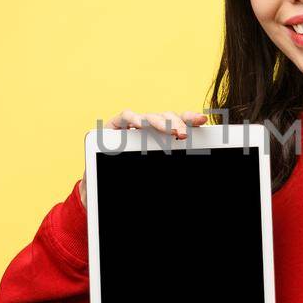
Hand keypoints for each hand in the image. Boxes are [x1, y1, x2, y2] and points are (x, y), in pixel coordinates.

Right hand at [79, 107, 208, 206]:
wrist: (100, 184)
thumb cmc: (131, 177)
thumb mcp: (154, 170)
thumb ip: (170, 161)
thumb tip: (195, 164)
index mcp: (163, 135)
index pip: (179, 122)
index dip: (190, 119)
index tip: (202, 120)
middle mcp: (150, 127)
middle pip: (167, 117)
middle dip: (177, 123)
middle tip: (183, 134)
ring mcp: (133, 125)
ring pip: (149, 117)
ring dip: (159, 123)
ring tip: (168, 129)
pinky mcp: (115, 126)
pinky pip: (125, 117)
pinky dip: (132, 119)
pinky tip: (138, 125)